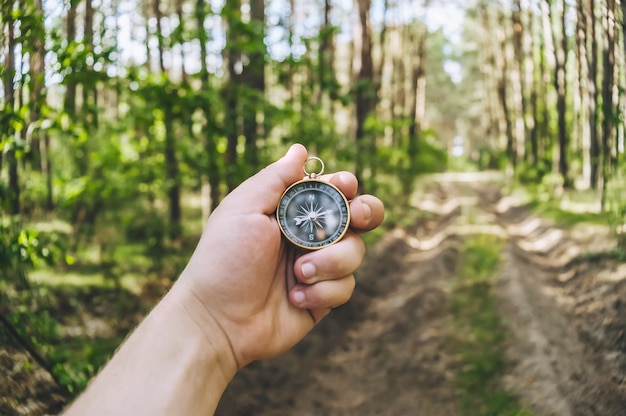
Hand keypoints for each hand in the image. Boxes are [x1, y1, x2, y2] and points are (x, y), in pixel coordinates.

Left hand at [170, 144, 383, 369]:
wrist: (217, 320)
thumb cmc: (223, 260)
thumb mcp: (243, 209)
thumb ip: (275, 180)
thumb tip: (300, 150)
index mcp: (290, 211)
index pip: (331, 190)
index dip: (346, 185)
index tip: (345, 186)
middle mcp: (308, 236)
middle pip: (358, 218)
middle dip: (364, 213)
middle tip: (355, 218)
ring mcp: (318, 267)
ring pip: (356, 252)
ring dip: (331, 260)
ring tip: (299, 272)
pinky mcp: (323, 297)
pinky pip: (346, 286)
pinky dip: (323, 290)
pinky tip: (295, 297)